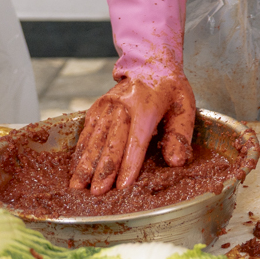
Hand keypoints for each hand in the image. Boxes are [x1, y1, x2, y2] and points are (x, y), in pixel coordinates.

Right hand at [70, 69, 195, 194]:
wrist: (149, 64)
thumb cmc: (169, 89)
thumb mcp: (184, 107)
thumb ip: (180, 135)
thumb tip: (176, 162)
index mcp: (146, 107)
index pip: (135, 142)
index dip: (128, 165)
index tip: (122, 186)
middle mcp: (121, 107)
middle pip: (110, 144)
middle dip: (102, 171)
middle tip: (96, 194)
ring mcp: (105, 107)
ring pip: (93, 140)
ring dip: (85, 165)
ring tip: (78, 187)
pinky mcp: (95, 109)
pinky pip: (86, 134)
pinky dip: (79, 153)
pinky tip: (75, 170)